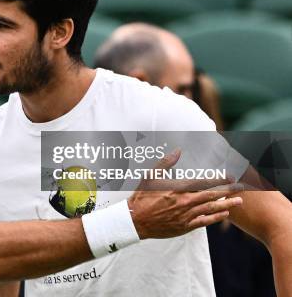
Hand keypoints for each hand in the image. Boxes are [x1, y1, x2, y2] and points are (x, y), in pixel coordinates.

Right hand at [128, 149, 243, 238]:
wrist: (135, 221)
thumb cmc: (141, 197)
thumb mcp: (150, 177)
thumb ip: (165, 163)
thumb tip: (177, 151)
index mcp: (177, 188)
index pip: (202, 182)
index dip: (218, 179)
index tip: (229, 176)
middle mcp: (184, 202)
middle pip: (211, 195)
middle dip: (228, 190)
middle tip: (241, 187)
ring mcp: (186, 215)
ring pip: (211, 209)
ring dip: (227, 204)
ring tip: (239, 201)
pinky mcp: (185, 227)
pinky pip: (205, 222)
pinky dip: (216, 217)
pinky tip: (224, 214)